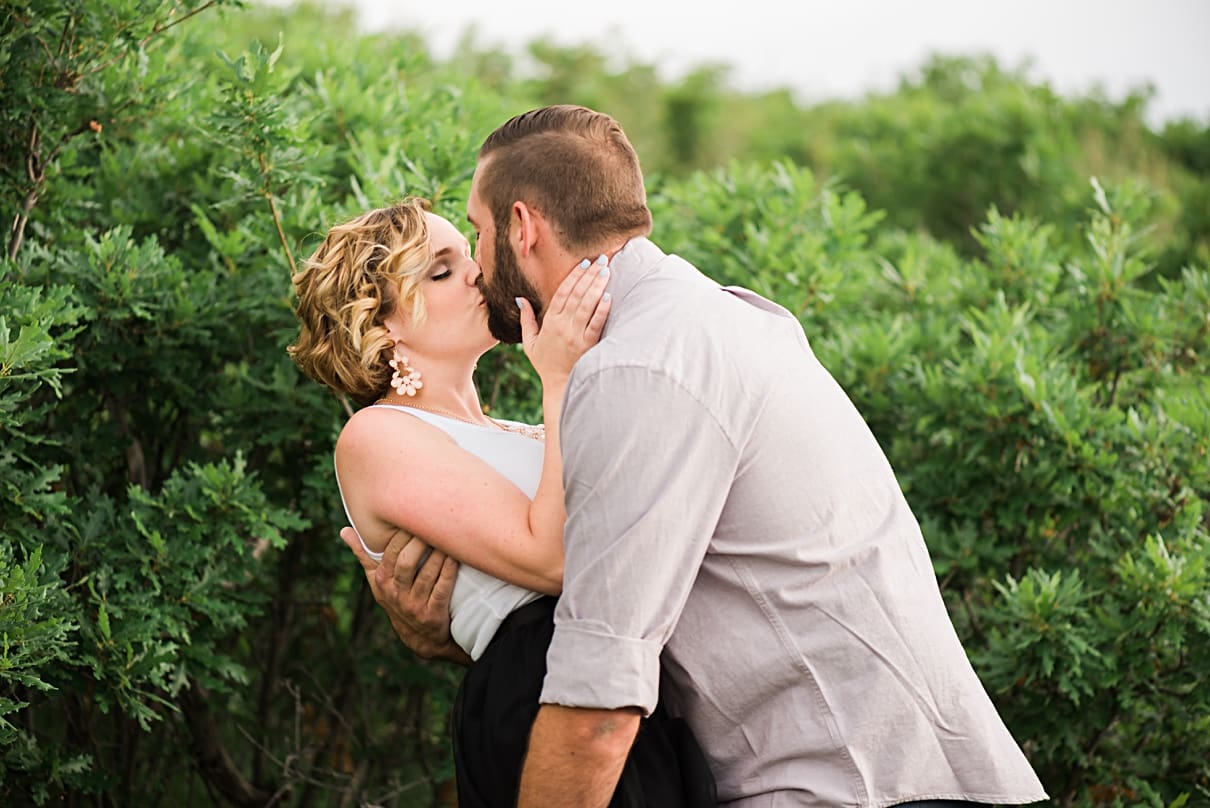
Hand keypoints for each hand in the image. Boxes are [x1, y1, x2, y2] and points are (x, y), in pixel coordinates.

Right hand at [340, 526, 469, 664]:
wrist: (418, 636)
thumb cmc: (396, 597)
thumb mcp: (377, 580)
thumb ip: (364, 554)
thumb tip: (344, 530)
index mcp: (382, 581)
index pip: (391, 552)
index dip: (404, 533)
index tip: (416, 516)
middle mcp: (395, 593)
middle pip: (407, 561)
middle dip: (421, 541)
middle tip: (435, 523)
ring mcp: (414, 605)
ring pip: (427, 573)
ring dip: (439, 553)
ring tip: (449, 537)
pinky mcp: (432, 614)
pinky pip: (442, 588)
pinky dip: (449, 570)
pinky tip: (456, 557)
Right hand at [519, 254, 611, 384]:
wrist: (560, 386)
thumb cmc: (545, 364)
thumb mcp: (530, 342)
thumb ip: (526, 319)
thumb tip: (520, 299)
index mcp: (549, 322)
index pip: (562, 293)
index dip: (573, 276)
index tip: (583, 262)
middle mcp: (562, 326)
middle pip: (576, 295)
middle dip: (589, 275)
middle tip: (601, 259)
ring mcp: (576, 335)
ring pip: (587, 305)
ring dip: (597, 286)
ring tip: (606, 270)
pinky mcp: (588, 345)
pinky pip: (596, 323)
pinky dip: (602, 309)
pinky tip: (609, 295)